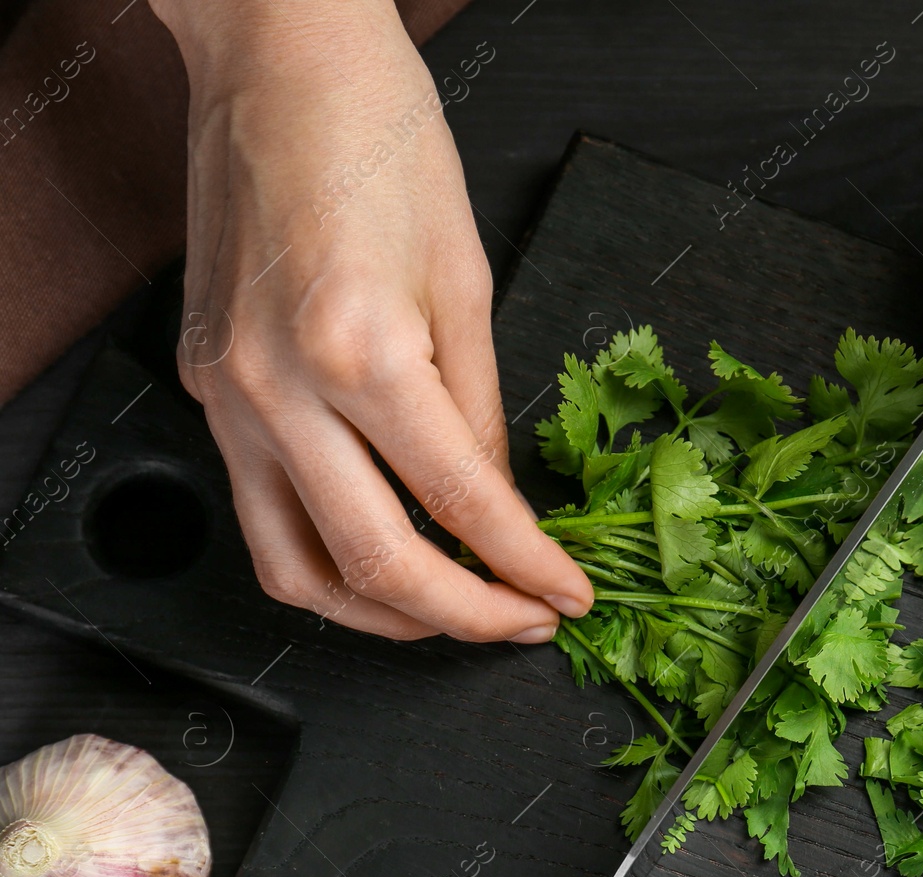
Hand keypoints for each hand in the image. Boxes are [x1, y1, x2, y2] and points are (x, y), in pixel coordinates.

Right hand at [151, 0, 591, 641]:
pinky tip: (380, 559)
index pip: (462, 503)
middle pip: (376, 563)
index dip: (526, 568)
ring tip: (452, 613)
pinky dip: (324, 560)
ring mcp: (230, 396)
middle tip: (522, 622)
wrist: (277, 62)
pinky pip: (261, 516)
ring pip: (297, 566)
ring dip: (381, 615)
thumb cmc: (379, 137)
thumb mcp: (465, 277)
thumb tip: (498, 505)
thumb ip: (478, 409)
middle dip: (463, 617)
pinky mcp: (210, 390)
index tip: (566, 596)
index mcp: (361, 349)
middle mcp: (280, 388)